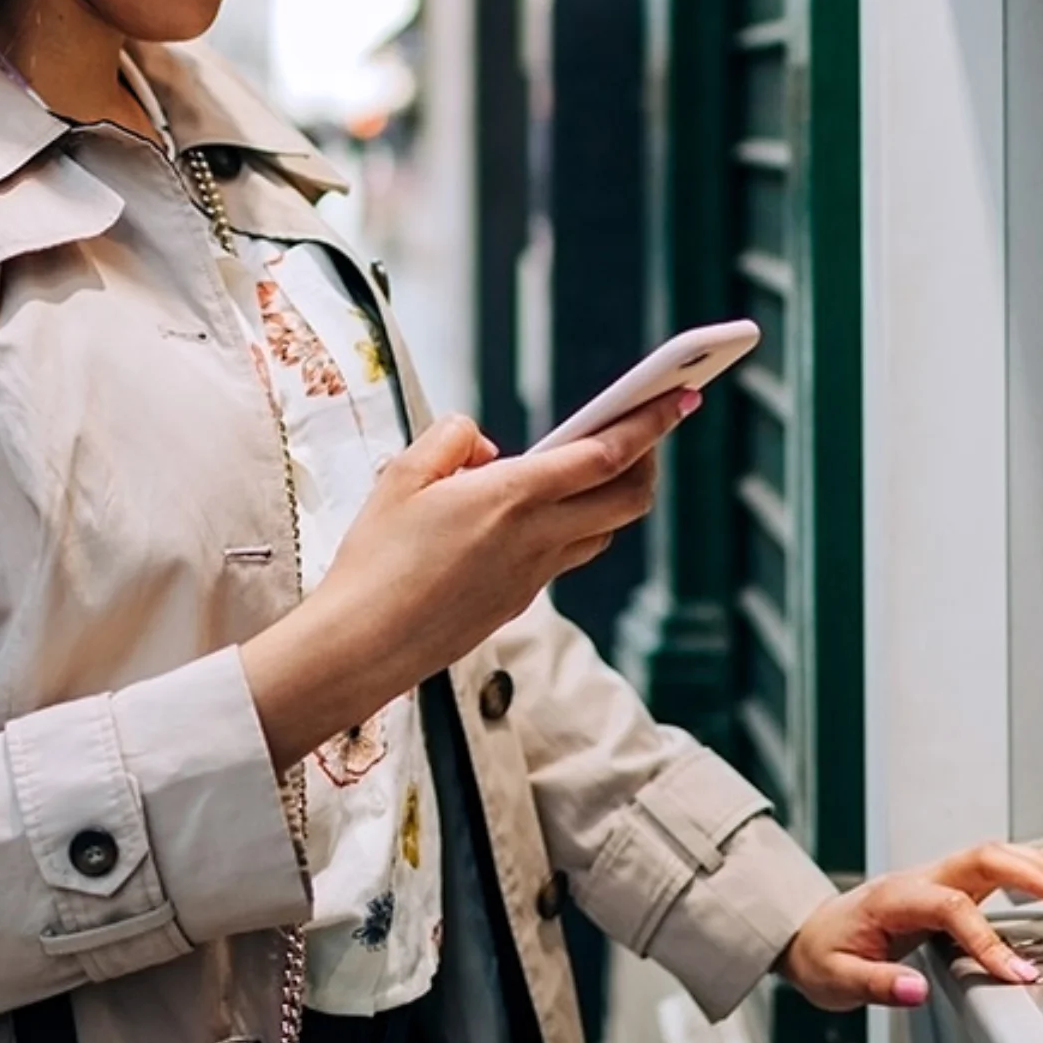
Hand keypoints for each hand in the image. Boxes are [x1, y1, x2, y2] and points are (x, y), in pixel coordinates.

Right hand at [242, 391, 697, 770]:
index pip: (606, 454)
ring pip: (601, 531)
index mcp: (511, 497)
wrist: (363, 644)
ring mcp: (532, 577)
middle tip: (642, 432)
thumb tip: (486, 446)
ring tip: (590, 468)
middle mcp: (536, 539)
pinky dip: (567, 527)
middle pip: (628, 500)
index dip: (650, 423)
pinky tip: (532, 515)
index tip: (679, 397)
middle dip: (647, 461)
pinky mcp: (518, 602)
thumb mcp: (403, 475)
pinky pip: (563, 557)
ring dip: (610, 498)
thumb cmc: (376, 557)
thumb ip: (451, 439)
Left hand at [778, 842, 1042, 1008]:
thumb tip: (915, 991)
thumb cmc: (822, 954)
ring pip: (993, 856)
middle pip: (981, 858)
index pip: (950, 906)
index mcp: (892, 897)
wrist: (806, 935)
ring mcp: (934, 878)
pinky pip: (994, 869)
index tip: (1015, 974)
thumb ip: (876, 983)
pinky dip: (1028, 869)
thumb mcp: (835, 977)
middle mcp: (916, 879)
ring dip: (1035, 865)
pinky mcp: (948, 887)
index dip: (986, 939)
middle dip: (1029, 874)